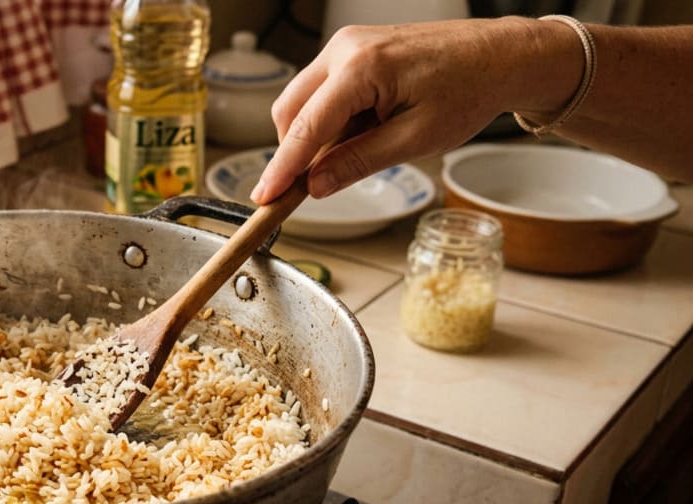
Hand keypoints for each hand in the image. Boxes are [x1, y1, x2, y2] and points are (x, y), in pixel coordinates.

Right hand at [250, 18, 578, 203]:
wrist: (500, 55)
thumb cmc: (469, 90)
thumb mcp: (415, 140)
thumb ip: (358, 162)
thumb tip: (316, 186)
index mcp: (362, 68)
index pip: (306, 127)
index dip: (282, 168)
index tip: (264, 197)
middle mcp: (345, 48)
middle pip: (290, 111)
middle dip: (297, 151)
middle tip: (318, 183)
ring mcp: (346, 45)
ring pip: (301, 101)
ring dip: (315, 135)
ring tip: (362, 147)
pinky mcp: (352, 50)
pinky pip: (321, 91)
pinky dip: (330, 119)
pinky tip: (365, 128)